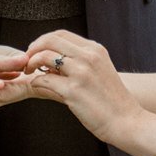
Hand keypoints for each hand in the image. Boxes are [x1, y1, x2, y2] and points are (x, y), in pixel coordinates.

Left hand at [19, 31, 146, 144]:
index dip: (43, 40)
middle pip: (50, 40)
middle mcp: (89, 57)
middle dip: (33, 49)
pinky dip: (35, 81)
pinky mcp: (73, 91)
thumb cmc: (112, 101)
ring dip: (31, 63)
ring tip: (30, 73)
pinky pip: (44, 80)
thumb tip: (49, 63)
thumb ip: (78, 63)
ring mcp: (81, 73)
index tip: (36, 51)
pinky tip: (36, 85)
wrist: (127, 121)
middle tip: (27, 61)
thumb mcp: (99, 72)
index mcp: (95, 50)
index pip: (61, 34)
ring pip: (44, 56)